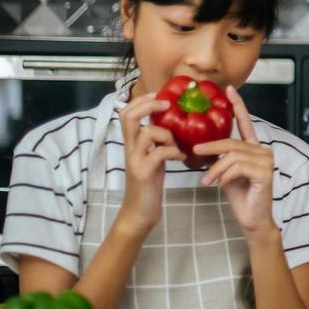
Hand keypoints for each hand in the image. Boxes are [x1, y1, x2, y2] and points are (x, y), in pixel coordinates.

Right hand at [117, 94, 182, 236]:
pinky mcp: (143, 172)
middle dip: (149, 105)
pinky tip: (181, 159)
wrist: (139, 212)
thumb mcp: (152, 157)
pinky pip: (160, 153)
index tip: (159, 95)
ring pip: (148, 132)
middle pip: (128, 116)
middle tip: (167, 105)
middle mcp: (130, 149)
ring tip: (177, 146)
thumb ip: (157, 141)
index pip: (126, 113)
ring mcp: (135, 160)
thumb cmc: (149, 183)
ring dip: (168, 134)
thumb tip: (172, 125)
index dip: (141, 100)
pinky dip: (174, 152)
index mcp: (132, 143)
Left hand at [195, 86, 277, 238]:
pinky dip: (224, 176)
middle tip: (194, 151)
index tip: (228, 89)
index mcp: (253, 148)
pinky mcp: (265, 173)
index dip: (237, 105)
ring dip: (215, 170)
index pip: (245, 122)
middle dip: (211, 147)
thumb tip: (199, 148)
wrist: (252, 219)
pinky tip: (220, 185)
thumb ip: (219, 158)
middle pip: (232, 142)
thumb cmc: (239, 196)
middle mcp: (262, 151)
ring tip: (206, 182)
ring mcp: (266, 161)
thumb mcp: (225, 173)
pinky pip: (237, 167)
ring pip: (232, 156)